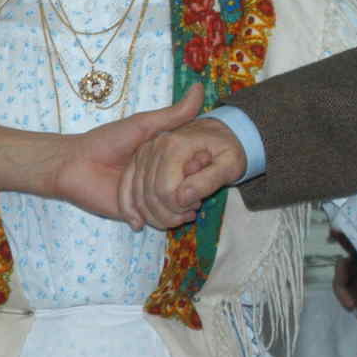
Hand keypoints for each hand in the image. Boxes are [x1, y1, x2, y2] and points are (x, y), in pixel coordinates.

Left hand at [49, 86, 203, 224]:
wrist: (75, 166)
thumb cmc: (108, 141)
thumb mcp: (144, 125)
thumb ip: (173, 114)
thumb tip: (199, 88)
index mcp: (166, 157)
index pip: (194, 163)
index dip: (202, 164)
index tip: (208, 161)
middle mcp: (161, 177)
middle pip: (189, 186)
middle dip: (195, 189)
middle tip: (199, 186)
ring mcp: (151, 197)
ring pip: (176, 207)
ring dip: (181, 208)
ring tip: (187, 206)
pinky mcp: (138, 213)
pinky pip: (158, 220)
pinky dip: (165, 220)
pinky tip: (175, 215)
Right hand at [119, 113, 247, 230]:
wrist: (219, 132)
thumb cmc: (228, 149)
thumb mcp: (231, 164)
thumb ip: (208, 180)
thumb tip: (183, 198)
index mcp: (175, 145)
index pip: (166, 190)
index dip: (179, 207)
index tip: (197, 207)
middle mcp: (153, 147)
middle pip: (149, 195)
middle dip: (168, 214)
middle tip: (190, 214)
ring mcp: (142, 153)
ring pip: (136, 196)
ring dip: (153, 216)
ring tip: (178, 216)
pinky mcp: (136, 160)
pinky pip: (125, 189)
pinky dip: (130, 209)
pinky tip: (138, 224)